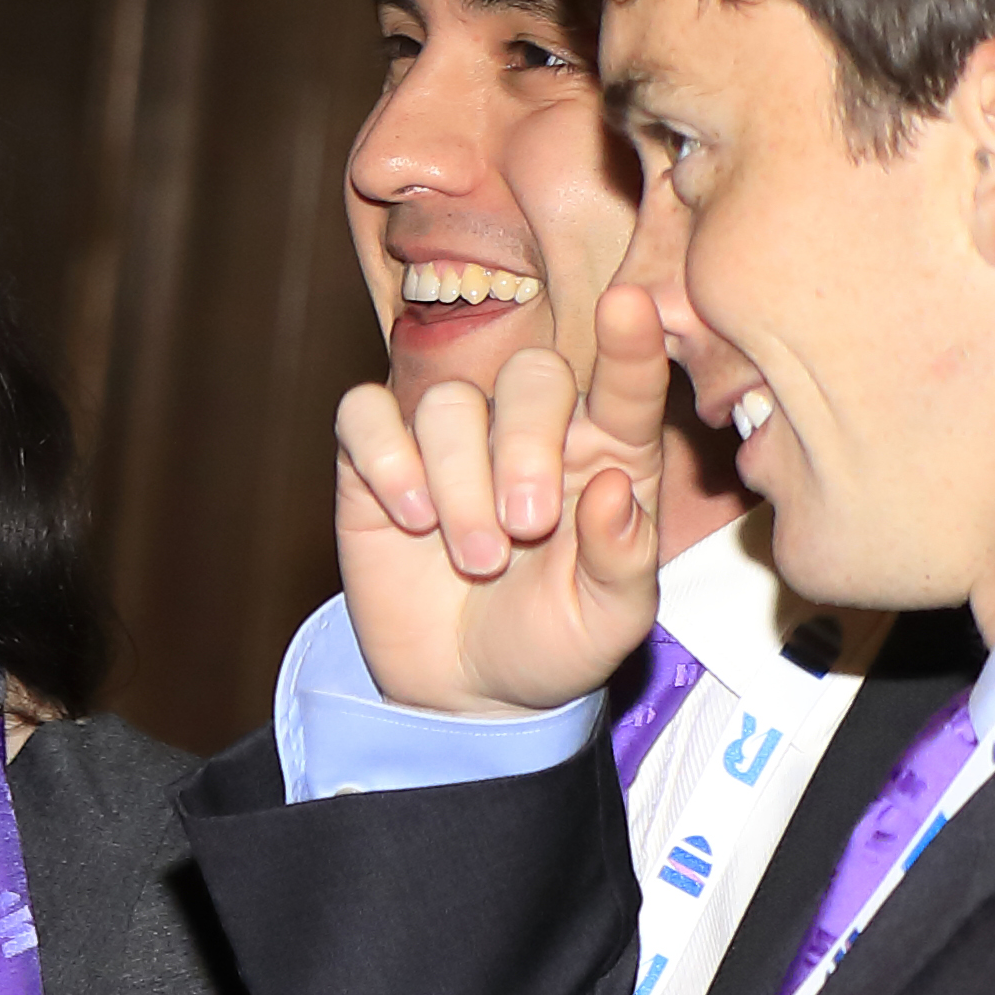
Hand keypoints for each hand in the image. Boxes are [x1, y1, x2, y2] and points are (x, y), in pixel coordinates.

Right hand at [328, 285, 675, 722]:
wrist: (463, 688)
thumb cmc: (553, 641)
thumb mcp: (608, 622)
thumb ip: (623, 559)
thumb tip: (614, 490)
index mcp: (606, 456)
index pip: (624, 383)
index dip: (628, 344)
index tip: (629, 305)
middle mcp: (530, 433)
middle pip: (531, 377)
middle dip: (527, 446)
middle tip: (527, 525)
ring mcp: (449, 441)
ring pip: (447, 403)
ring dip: (459, 484)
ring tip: (474, 558)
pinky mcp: (376, 460)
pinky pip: (366, 414)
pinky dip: (385, 459)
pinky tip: (407, 516)